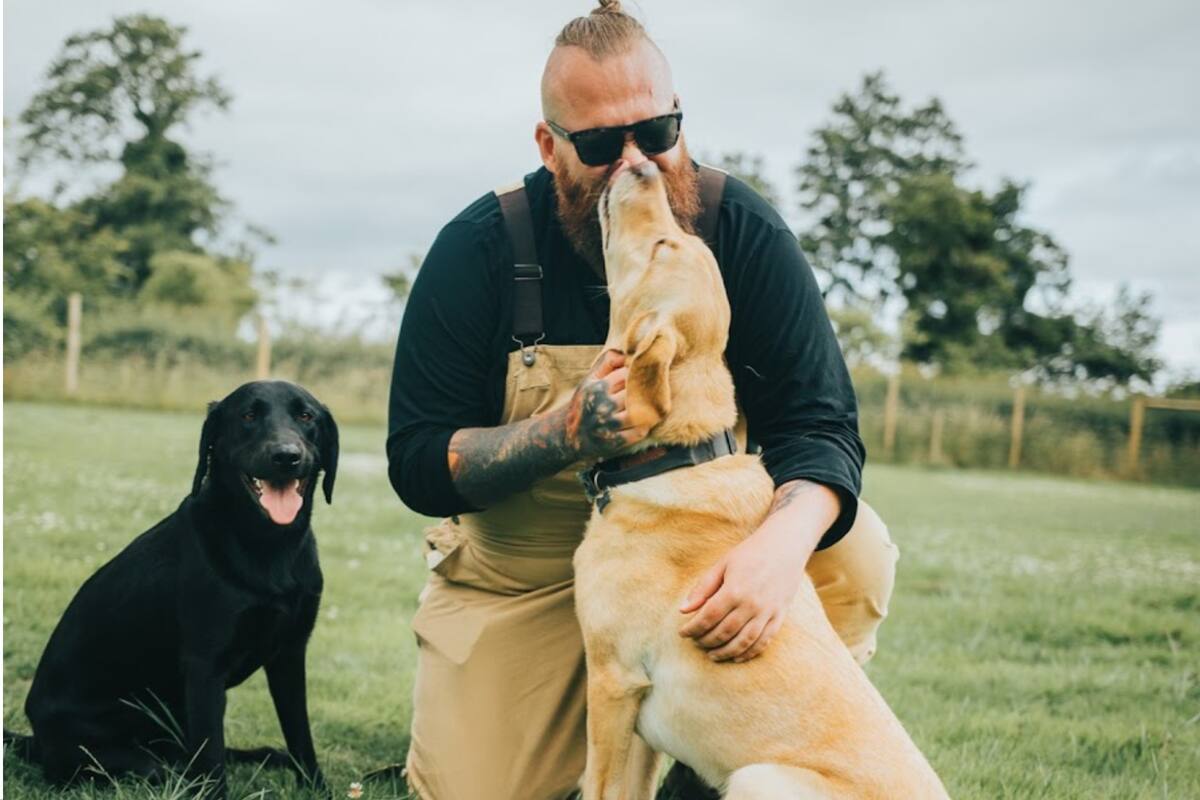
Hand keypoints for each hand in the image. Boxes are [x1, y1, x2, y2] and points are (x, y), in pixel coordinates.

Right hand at [564, 349, 650, 459]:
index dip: (639, 374)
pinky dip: (644, 427)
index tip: (647, 374)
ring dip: (648, 409)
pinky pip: (637, 433)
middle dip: (646, 391)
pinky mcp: (613, 442)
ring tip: (654, 405)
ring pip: (639, 413)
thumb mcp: (589, 380)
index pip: (627, 375)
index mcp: (597, 388)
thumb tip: (627, 354)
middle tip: (656, 388)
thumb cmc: (585, 403)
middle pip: (635, 394)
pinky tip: (645, 422)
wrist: (569, 435)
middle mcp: (602, 406)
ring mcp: (608, 426)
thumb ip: (607, 364)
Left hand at [677, 519, 815, 662]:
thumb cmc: (750, 553)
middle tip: (696, 642)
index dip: (693, 628)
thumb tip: (683, 610)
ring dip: (725, 652)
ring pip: (743, 642)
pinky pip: (764, 642)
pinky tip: (737, 657)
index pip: (708, 617)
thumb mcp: (722, 564)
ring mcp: (768, 612)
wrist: (786, 546)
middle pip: (724, 632)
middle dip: (706, 641)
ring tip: (712, 655)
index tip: (683, 633)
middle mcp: (752, 604)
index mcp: (734, 589)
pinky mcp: (779, 616)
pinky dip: (749, 653)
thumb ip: (702, 588)